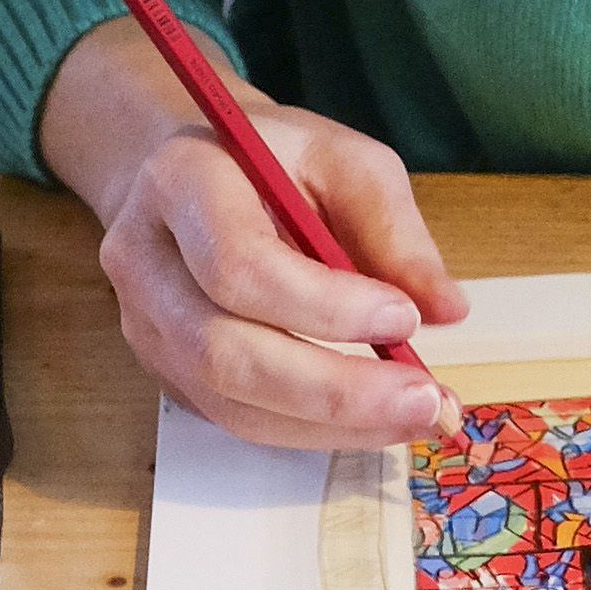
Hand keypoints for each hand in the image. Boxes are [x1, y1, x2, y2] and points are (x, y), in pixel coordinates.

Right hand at [39, 19, 465, 447]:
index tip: (406, 318)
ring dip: (331, 424)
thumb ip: (392, 229)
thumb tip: (446, 309)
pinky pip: (235, 419)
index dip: (324, 305)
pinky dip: (312, 430)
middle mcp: (144, 262)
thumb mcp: (344, 159)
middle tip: (424, 400)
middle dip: (334, 390)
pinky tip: (373, 418)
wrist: (191, 173)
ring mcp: (145, 325)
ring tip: (415, 416)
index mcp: (181, 184)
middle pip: (224, 352)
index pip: (238, 264)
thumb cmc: (273, 161)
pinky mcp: (164, 370)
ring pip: (229, 401)